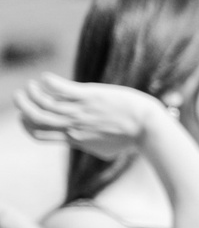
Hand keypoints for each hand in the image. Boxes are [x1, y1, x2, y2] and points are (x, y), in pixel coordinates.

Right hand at [16, 73, 172, 160]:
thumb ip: (92, 147)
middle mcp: (74, 125)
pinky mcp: (90, 96)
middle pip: (36, 118)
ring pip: (44, 102)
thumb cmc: (132, 139)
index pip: (39, 134)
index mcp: (75, 138)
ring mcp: (81, 111)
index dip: (27, 125)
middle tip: (20, 95)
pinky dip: (48, 82)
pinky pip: (60, 88)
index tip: (24, 116)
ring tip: (32, 84)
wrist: (149, 128)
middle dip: (23, 106)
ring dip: (32, 92)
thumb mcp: (107, 150)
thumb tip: (90, 149)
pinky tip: (46, 77)